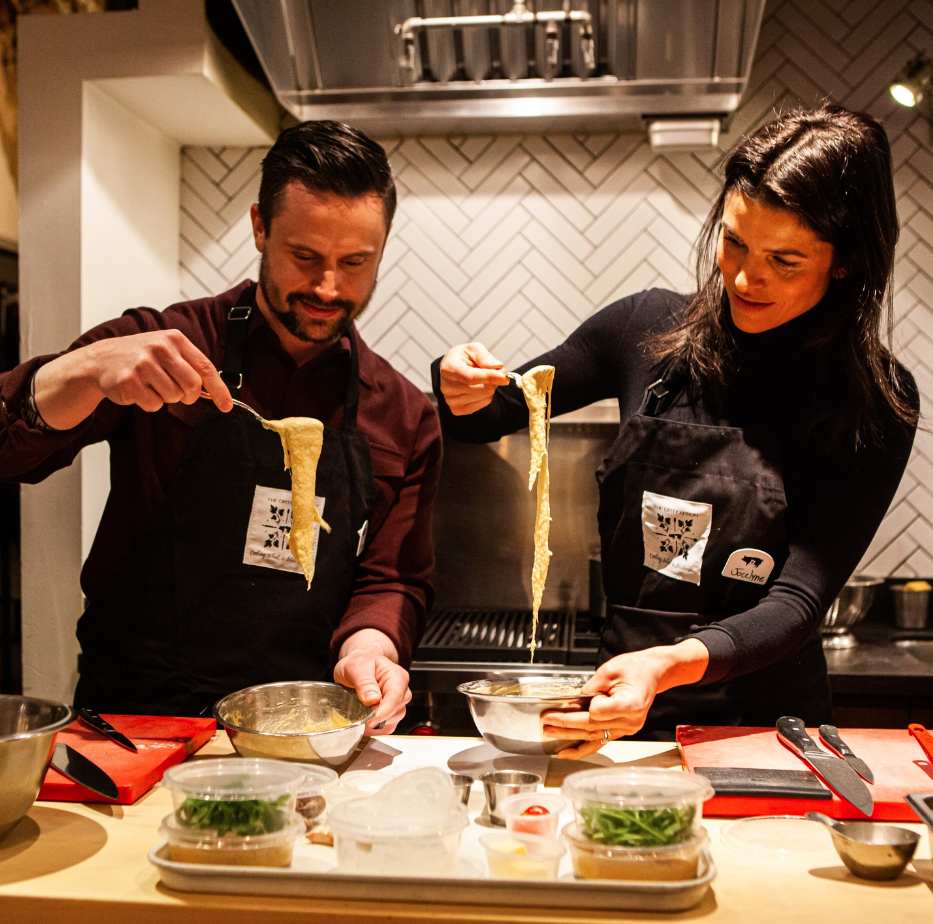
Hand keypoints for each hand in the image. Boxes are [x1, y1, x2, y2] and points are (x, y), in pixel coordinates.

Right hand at [34, 331, 231, 429]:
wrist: (102, 359)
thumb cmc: (142, 356)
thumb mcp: (168, 350)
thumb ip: (192, 366)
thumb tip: (218, 392)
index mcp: (175, 339)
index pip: (206, 368)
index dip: (219, 390)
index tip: (226, 405)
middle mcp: (160, 349)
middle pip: (192, 386)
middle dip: (189, 396)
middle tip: (178, 393)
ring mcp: (143, 364)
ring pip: (173, 397)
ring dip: (166, 398)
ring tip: (152, 385)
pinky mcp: (129, 381)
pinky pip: (154, 405)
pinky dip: (150, 404)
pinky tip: (140, 391)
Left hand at [333, 632, 411, 734]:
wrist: (356, 667)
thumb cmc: (358, 663)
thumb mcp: (356, 666)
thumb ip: (364, 682)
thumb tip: (372, 700)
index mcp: (397, 676)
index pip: (396, 697)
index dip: (384, 711)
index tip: (370, 720)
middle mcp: (401, 690)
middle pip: (396, 711)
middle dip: (378, 717)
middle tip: (359, 715)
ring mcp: (397, 703)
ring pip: (393, 721)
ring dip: (376, 724)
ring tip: (360, 716)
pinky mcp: (391, 713)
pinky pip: (387, 727)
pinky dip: (376, 729)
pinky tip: (364, 722)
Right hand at [438, 342, 511, 415]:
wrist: (451, 370)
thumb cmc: (464, 358)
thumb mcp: (473, 349)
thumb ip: (485, 356)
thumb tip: (498, 367)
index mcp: (448, 369)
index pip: (471, 377)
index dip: (489, 377)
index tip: (504, 377)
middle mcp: (447, 387)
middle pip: (482, 389)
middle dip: (494, 379)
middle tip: (493, 371)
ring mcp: (451, 401)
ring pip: (485, 396)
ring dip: (491, 386)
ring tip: (482, 378)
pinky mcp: (457, 410)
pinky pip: (484, 403)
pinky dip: (487, 395)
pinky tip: (478, 387)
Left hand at [540, 640, 709, 759]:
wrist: (654, 673)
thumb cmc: (635, 668)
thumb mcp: (610, 669)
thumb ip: (592, 686)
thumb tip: (574, 700)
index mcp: (630, 704)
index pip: (597, 711)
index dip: (581, 707)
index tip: (567, 702)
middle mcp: (630, 721)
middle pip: (591, 725)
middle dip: (565, 723)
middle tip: (546, 721)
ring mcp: (627, 729)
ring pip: (592, 735)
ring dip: (569, 736)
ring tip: (549, 732)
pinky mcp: (622, 730)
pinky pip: (599, 741)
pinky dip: (581, 748)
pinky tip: (565, 752)